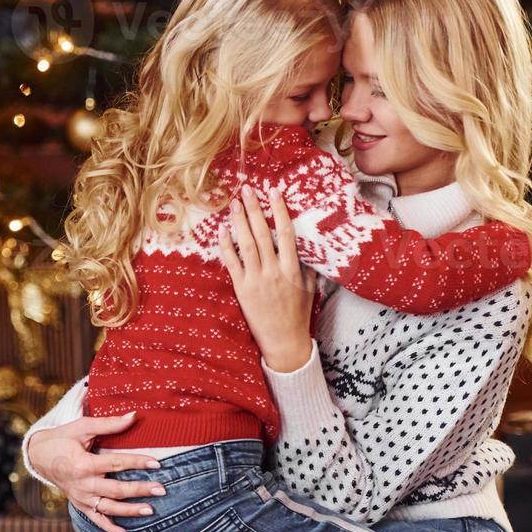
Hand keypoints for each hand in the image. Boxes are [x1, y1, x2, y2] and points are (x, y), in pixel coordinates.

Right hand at [26, 413, 164, 531]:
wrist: (39, 456)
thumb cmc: (63, 438)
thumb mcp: (83, 427)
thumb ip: (109, 424)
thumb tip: (134, 416)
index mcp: (83, 464)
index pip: (115, 464)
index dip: (137, 462)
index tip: (157, 463)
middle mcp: (82, 484)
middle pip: (116, 489)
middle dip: (140, 490)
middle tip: (161, 489)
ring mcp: (81, 498)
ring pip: (109, 507)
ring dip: (130, 511)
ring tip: (151, 510)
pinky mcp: (80, 505)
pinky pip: (96, 520)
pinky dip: (110, 529)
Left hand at [219, 184, 314, 372]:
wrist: (284, 342)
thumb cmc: (297, 315)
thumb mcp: (309, 288)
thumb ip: (307, 266)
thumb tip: (309, 245)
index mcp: (292, 269)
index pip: (286, 233)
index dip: (280, 211)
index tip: (275, 192)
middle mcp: (273, 272)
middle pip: (263, 233)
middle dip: (255, 209)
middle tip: (247, 189)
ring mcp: (256, 280)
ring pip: (246, 244)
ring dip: (239, 221)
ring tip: (234, 203)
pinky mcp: (241, 289)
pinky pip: (232, 263)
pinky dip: (226, 245)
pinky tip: (222, 230)